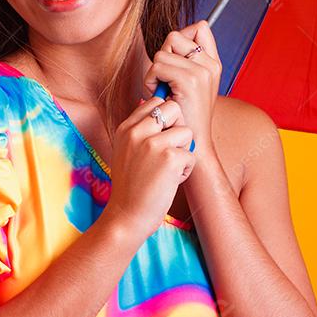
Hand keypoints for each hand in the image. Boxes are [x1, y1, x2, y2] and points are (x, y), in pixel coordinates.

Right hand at [105, 95, 196, 238]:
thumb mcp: (126, 151)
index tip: (163, 136)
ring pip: (186, 132)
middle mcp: (137, 132)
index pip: (154, 102)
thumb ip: (140, 130)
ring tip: (168, 169)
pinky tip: (170, 181)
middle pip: (173, 108)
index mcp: (126, 128)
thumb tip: (160, 108)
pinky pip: (191, 154)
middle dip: (178, 127)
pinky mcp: (169, 159)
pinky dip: (186, 170)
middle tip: (170, 150)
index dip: (166, 117)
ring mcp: (153, 144)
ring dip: (183, 151)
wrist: (126, 215)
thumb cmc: (131, 186)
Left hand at [143, 20, 222, 162]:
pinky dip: (150, 80)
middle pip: (175, 36)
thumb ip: (185, 61)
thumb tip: (172, 41)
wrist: (192, 142)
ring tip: (162, 90)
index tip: (174, 63)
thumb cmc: (183, 115)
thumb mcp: (189, 84)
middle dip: (162, 56)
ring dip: (153, 71)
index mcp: (213, 63)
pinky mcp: (190, 80)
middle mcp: (211, 64)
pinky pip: (157, 66)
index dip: (179, 41)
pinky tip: (159, 96)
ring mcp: (202, 71)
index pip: (199, 28)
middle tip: (164, 80)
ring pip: (163, 51)